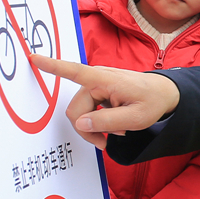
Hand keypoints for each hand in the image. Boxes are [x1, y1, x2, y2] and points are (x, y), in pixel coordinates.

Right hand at [29, 55, 181, 149]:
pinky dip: (100, 121)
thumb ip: (107, 122)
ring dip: (97, 126)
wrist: (166, 94)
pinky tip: (116, 126)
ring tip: (119, 130)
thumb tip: (80, 123)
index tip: (33, 58)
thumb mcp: (136, 118)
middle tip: (108, 141)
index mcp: (105, 80)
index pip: (75, 72)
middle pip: (76, 111)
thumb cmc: (153, 102)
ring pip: (82, 114)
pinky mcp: (99, 92)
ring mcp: (97, 86)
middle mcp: (98, 80)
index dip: (53, 66)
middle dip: (89, 129)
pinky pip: (89, 111)